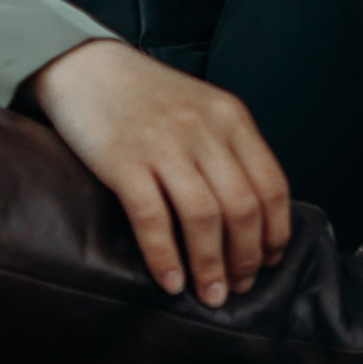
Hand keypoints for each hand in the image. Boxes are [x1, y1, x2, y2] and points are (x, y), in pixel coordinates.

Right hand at [27, 37, 291, 302]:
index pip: (271, 185)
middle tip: (238, 288)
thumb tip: (251, 218)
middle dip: (246, 258)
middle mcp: (205, 130)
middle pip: (243, 207)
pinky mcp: (124, 161)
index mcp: (231, 118)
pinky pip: (153, 218)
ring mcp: (164, 144)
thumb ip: (228, 151)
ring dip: (211, 266)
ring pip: (204, 217)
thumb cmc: (148, 98)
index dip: (275, 233)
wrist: (87, 67)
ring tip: (210, 296)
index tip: (268, 262)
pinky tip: (170, 282)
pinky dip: (165, 257)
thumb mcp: (203, 111)